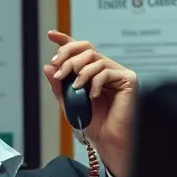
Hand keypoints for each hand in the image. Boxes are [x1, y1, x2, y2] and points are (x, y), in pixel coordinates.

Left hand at [42, 30, 137, 176]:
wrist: (108, 142)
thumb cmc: (94, 125)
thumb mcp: (69, 102)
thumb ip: (59, 85)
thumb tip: (48, 66)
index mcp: (93, 73)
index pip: (80, 51)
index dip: (66, 41)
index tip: (51, 35)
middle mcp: (106, 69)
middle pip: (86, 48)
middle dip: (68, 56)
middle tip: (59, 71)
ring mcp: (118, 73)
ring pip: (95, 58)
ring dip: (79, 71)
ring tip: (75, 87)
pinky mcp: (128, 80)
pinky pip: (106, 71)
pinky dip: (95, 82)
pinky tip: (92, 96)